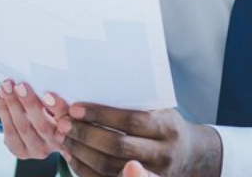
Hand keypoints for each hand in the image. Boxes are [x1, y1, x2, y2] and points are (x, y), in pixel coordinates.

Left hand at [0, 80, 68, 158]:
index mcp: (72, 130)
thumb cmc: (51, 106)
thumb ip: (58, 95)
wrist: (37, 126)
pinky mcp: (21, 152)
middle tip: (20, 86)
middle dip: (29, 104)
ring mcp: (39, 150)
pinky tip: (2, 96)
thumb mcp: (60, 101)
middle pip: (42, 126)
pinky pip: (10, 132)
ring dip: (12, 105)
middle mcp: (57, 145)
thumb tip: (47, 76)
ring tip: (6, 87)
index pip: (67, 120)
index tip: (47, 94)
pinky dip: (4, 111)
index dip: (58, 108)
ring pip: (23, 128)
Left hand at [56, 105, 221, 176]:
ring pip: (108, 167)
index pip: (131, 121)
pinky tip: (70, 154)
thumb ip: (135, 101)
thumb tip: (92, 84)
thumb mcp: (160, 110)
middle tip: (62, 122)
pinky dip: (84, 168)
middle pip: (118, 146)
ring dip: (80, 151)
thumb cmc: (165, 124)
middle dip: (86, 134)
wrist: (190, 155)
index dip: (101, 114)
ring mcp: (152, 174)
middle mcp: (162, 154)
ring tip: (61, 136)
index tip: (75, 107)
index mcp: (167, 127)